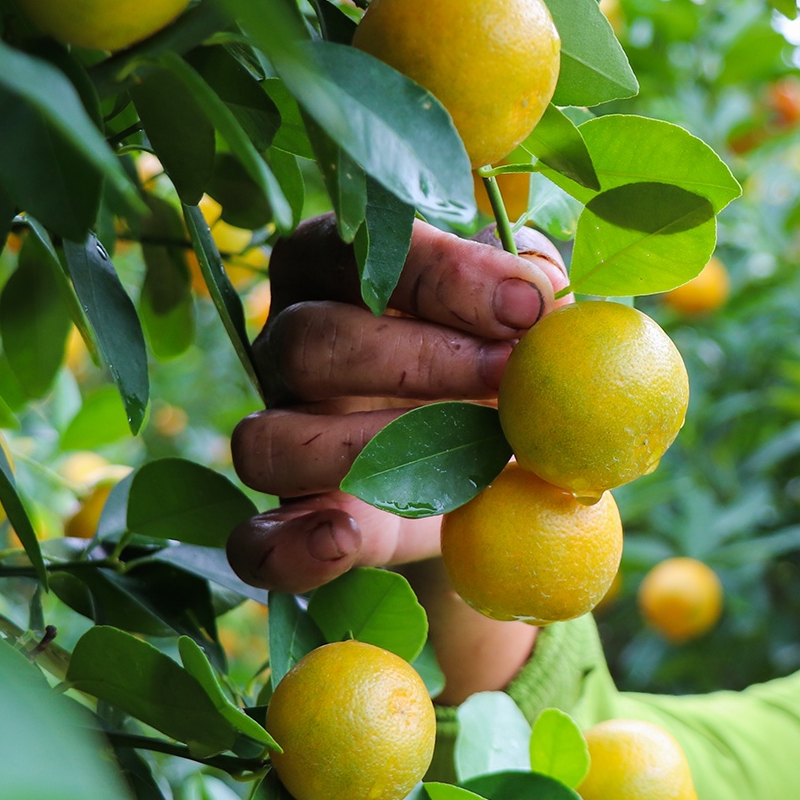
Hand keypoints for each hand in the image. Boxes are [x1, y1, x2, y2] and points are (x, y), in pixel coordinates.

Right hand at [225, 214, 568, 594]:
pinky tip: (344, 540)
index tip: (527, 302)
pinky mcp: (288, 525)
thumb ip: (531, 285)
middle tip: (507, 373)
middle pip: (308, 341)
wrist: (486, 471)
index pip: (352, 252)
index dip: (439, 272)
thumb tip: (546, 288)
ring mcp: (276, 437)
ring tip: (463, 460)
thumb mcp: (519, 316)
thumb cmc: (492, 363)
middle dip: (416, 357)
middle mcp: (286, 349)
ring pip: (267, 439)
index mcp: (330, 274)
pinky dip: (289, 548)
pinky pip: (253, 544)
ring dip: (365, 449)